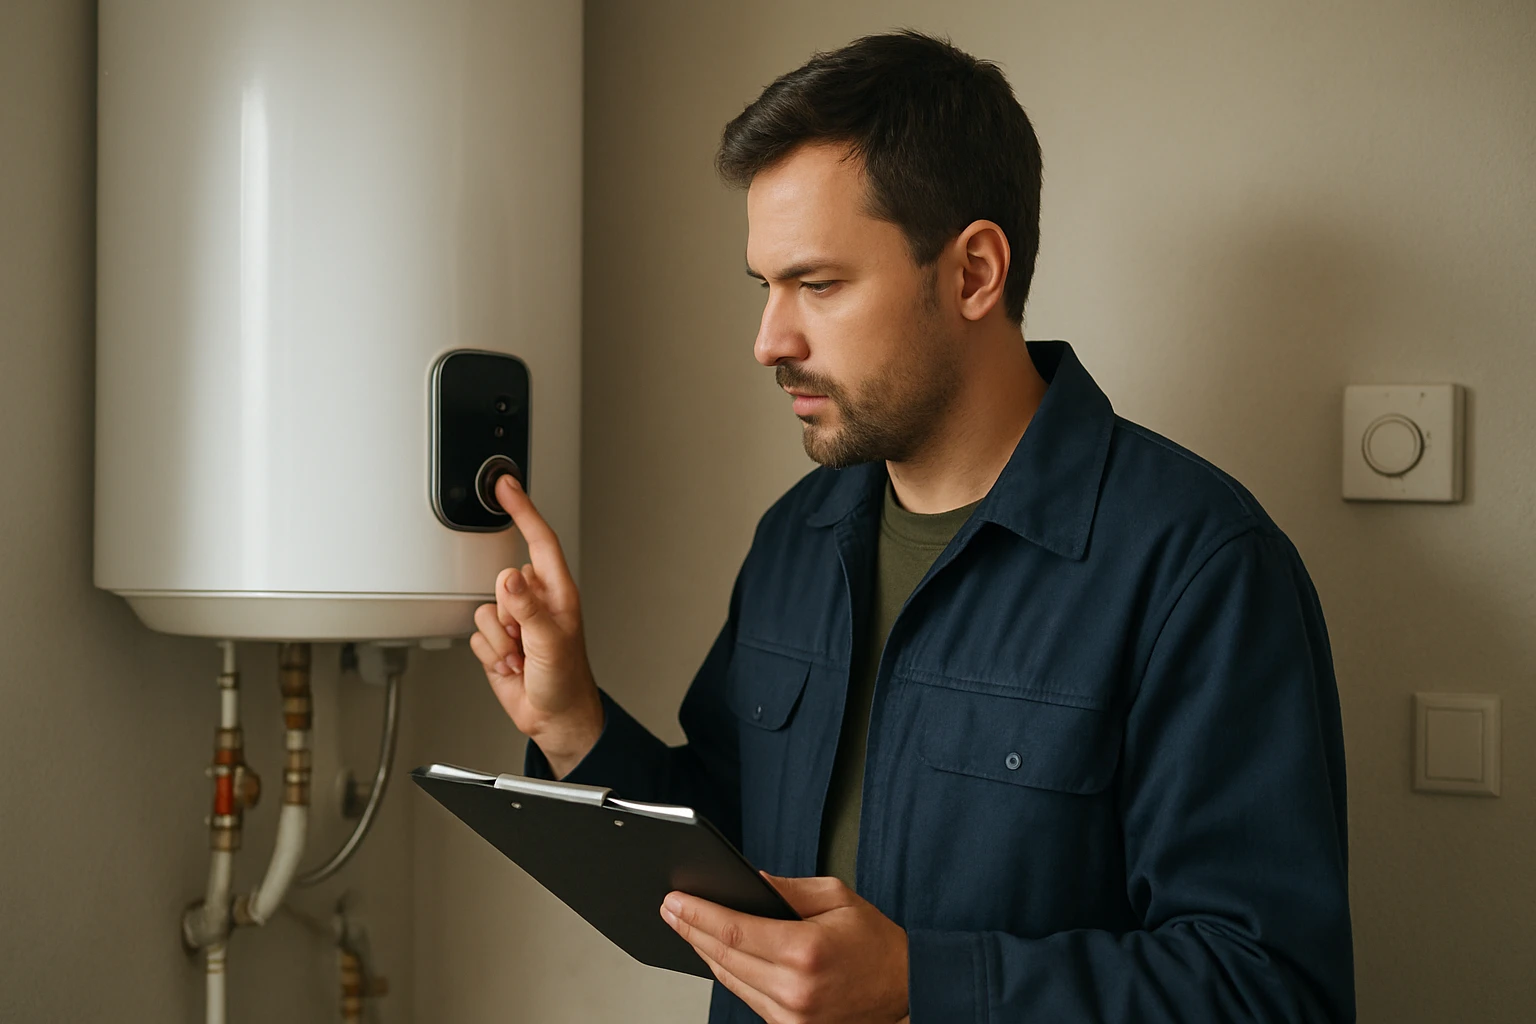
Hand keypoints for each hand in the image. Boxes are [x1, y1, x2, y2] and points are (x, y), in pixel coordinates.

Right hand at [469, 473, 602, 775]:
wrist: (555, 718)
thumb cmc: (566, 681)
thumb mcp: (550, 642)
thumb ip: (528, 609)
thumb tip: (510, 579)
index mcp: (556, 592)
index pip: (537, 540)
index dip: (522, 510)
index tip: (506, 485)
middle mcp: (534, 601)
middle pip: (501, 580)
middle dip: (508, 613)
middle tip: (525, 638)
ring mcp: (515, 621)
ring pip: (485, 610)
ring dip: (500, 640)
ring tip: (521, 656)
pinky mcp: (497, 641)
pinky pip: (476, 635)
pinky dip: (491, 654)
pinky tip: (511, 665)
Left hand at [661, 873, 908, 1023]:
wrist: (906, 991)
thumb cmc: (877, 944)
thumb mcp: (838, 898)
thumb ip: (789, 889)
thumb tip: (750, 882)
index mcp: (805, 951)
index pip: (735, 932)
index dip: (699, 915)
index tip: (675, 901)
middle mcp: (794, 989)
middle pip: (724, 959)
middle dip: (692, 930)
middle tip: (670, 909)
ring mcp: (790, 1017)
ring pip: (731, 982)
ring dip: (705, 953)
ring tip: (686, 927)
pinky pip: (748, 999)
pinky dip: (730, 975)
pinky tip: (717, 955)